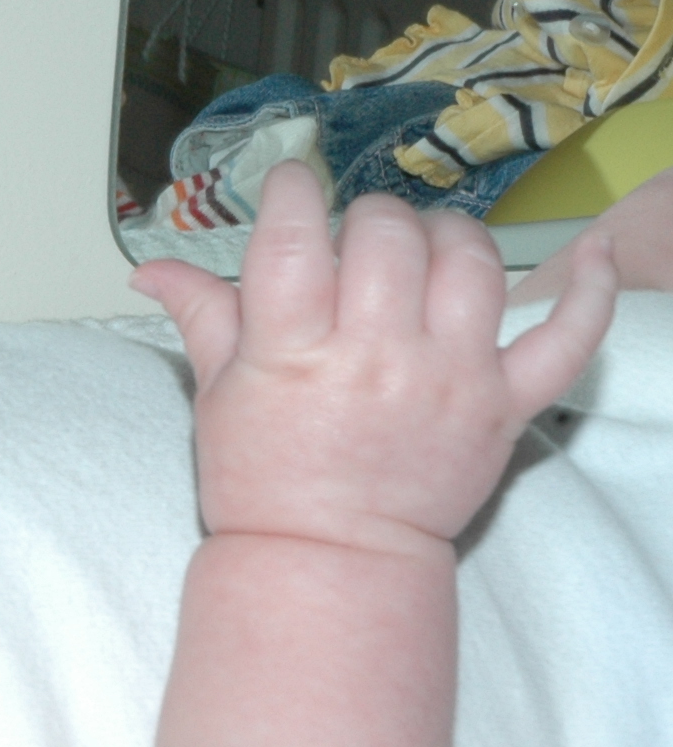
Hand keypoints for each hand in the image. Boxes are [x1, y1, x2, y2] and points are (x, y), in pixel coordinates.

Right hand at [132, 160, 614, 556]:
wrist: (329, 560)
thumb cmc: (268, 480)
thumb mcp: (219, 393)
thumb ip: (201, 314)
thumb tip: (150, 267)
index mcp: (293, 350)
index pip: (294, 234)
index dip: (292, 191)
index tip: (291, 186)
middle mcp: (376, 355)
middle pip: (387, 235)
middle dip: (366, 219)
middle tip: (352, 245)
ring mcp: (450, 378)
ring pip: (469, 261)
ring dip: (445, 235)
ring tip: (424, 251)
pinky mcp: (505, 405)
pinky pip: (567, 336)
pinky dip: (590, 288)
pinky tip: (597, 250)